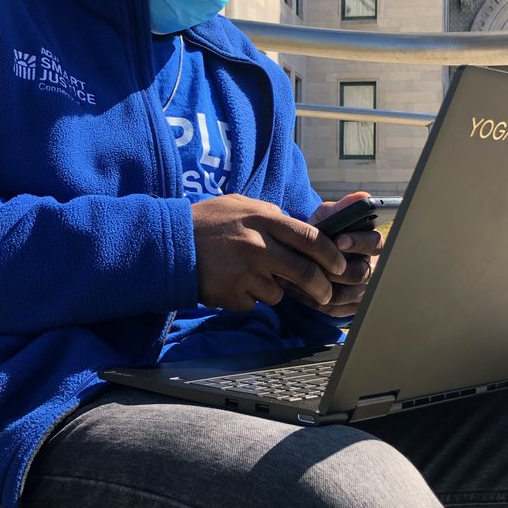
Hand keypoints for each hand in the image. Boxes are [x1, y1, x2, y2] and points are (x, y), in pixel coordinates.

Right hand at [191, 194, 347, 312]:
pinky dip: (249, 298)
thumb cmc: (207, 222)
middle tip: (324, 294)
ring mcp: (245, 273)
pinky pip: (254, 303)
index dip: (332, 256)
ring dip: (273, 290)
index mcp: (264, 220)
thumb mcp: (241, 205)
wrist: (168, 244)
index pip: (311, 239)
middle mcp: (258, 246)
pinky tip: (232, 283)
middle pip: (305, 273)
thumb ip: (272, 215)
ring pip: (279, 293)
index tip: (339, 266)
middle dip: (321, 288)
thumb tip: (300, 229)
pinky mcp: (232, 295)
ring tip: (250, 275)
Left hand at [288, 192, 383, 317]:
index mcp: (370, 244)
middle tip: (312, 263)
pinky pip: (334, 309)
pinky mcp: (347, 307)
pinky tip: (295, 288)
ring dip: (320, 284)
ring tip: (297, 274)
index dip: (359, 242)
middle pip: (361, 273)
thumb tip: (362, 197)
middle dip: (336, 268)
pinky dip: (313, 299)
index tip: (339, 240)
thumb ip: (341, 208)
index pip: (376, 243)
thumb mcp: (327, 218)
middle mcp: (370, 268)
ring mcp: (361, 290)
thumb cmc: (321, 234)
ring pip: (347, 294)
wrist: (304, 257)